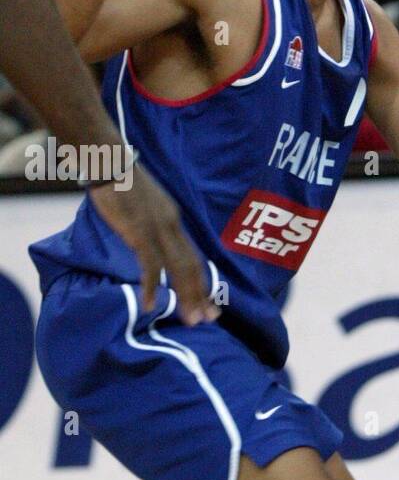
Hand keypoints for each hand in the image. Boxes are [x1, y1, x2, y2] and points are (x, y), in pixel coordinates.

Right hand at [90, 168, 216, 323]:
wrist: (109, 160)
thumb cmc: (120, 182)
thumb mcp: (144, 206)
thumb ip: (150, 224)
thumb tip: (148, 242)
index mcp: (173, 221)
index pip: (193, 257)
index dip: (202, 282)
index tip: (209, 303)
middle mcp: (172, 226)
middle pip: (192, 267)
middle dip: (200, 295)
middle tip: (208, 319)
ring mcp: (157, 229)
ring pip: (178, 269)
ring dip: (185, 296)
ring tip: (189, 319)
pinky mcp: (140, 231)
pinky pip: (151, 265)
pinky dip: (153, 286)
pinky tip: (152, 305)